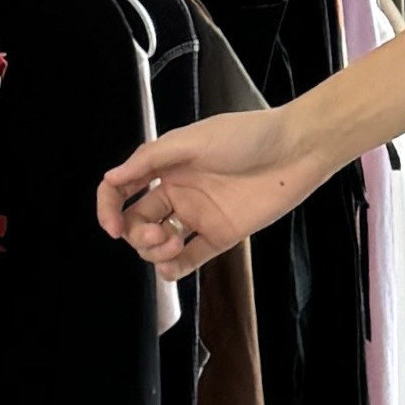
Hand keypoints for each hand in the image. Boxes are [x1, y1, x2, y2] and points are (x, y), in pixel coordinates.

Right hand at [97, 105, 321, 268]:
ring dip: (155, 251)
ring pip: (160, 243)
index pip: (122, 190)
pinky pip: (190, 259)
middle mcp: (179, 192)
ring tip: (173, 244)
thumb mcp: (193, 140)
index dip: (109, 209)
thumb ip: (151, 159)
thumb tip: (112, 177)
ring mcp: (199, 216)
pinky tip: (172, 268)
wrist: (296, 150)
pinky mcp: (222, 235)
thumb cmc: (248, 135)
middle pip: (138, 222)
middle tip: (158, 233)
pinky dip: (175, 268)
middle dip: (138, 234)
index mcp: (166, 166)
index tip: (112, 228)